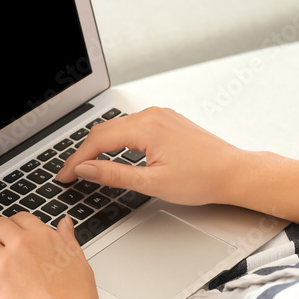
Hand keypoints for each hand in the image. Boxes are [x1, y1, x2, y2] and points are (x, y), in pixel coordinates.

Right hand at [56, 107, 247, 206]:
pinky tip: (113, 152)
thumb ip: (114, 175)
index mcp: (146, 127)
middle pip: (104, 130)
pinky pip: (133, 125)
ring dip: (100, 144)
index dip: (77, 160)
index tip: (65, 175)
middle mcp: (152, 115)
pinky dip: (117, 139)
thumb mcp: (152, 183)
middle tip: (71, 173)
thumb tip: (86, 170)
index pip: (98, 141)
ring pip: (118, 126)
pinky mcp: (168, 120)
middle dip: (84, 151)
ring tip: (87, 165)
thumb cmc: (202, 179)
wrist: (234, 172)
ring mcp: (161, 115)